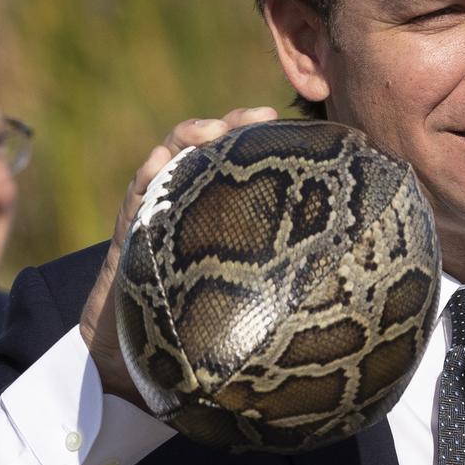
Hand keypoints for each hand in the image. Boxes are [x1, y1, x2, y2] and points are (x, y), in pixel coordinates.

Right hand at [79, 106, 279, 407]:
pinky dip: (148, 173)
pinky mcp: (130, 228)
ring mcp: (155, 207)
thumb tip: (334, 288)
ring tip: (212, 130)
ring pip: (171, 155)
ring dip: (190, 135)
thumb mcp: (237, 287)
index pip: (241, 161)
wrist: (131, 348)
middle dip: (233, 123)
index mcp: (216, 206)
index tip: (295, 128)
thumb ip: (270, 275)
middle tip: (260, 115)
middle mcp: (186, 198)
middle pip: (209, 146)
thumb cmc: (192, 319)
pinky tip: (161, 162)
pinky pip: (137, 192)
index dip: (265, 141)